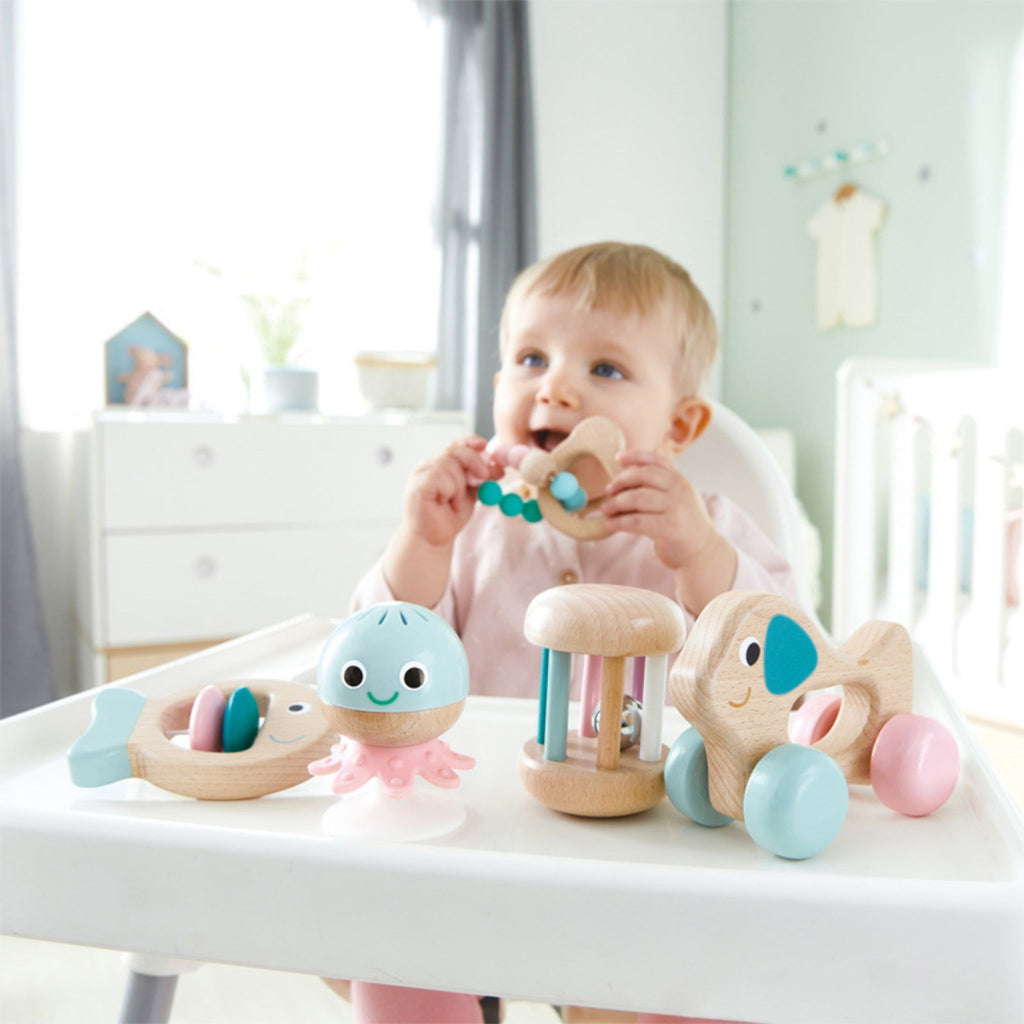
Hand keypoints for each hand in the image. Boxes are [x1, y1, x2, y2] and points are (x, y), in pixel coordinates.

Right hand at [403, 435, 500, 548]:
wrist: (434, 539)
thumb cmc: (448, 516)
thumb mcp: (472, 493)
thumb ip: (482, 478)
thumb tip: (498, 466)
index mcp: (441, 464)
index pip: (456, 444)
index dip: (471, 442)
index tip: (484, 446)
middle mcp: (429, 465)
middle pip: (455, 450)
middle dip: (473, 463)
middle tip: (481, 479)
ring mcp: (421, 474)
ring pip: (449, 464)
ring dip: (459, 486)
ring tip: (453, 502)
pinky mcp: (418, 486)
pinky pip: (440, 477)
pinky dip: (449, 491)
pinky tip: (445, 503)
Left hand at [601, 450, 718, 569]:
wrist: (703, 552)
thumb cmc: (683, 525)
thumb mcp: (677, 499)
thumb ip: (658, 488)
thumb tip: (622, 481)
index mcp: (680, 480)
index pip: (657, 461)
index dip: (636, 456)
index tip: (618, 458)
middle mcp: (679, 490)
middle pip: (645, 476)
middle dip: (622, 481)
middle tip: (609, 490)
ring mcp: (676, 509)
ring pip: (638, 498)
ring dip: (617, 503)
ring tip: (606, 509)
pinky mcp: (669, 528)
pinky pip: (637, 521)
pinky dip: (620, 522)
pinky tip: (610, 525)